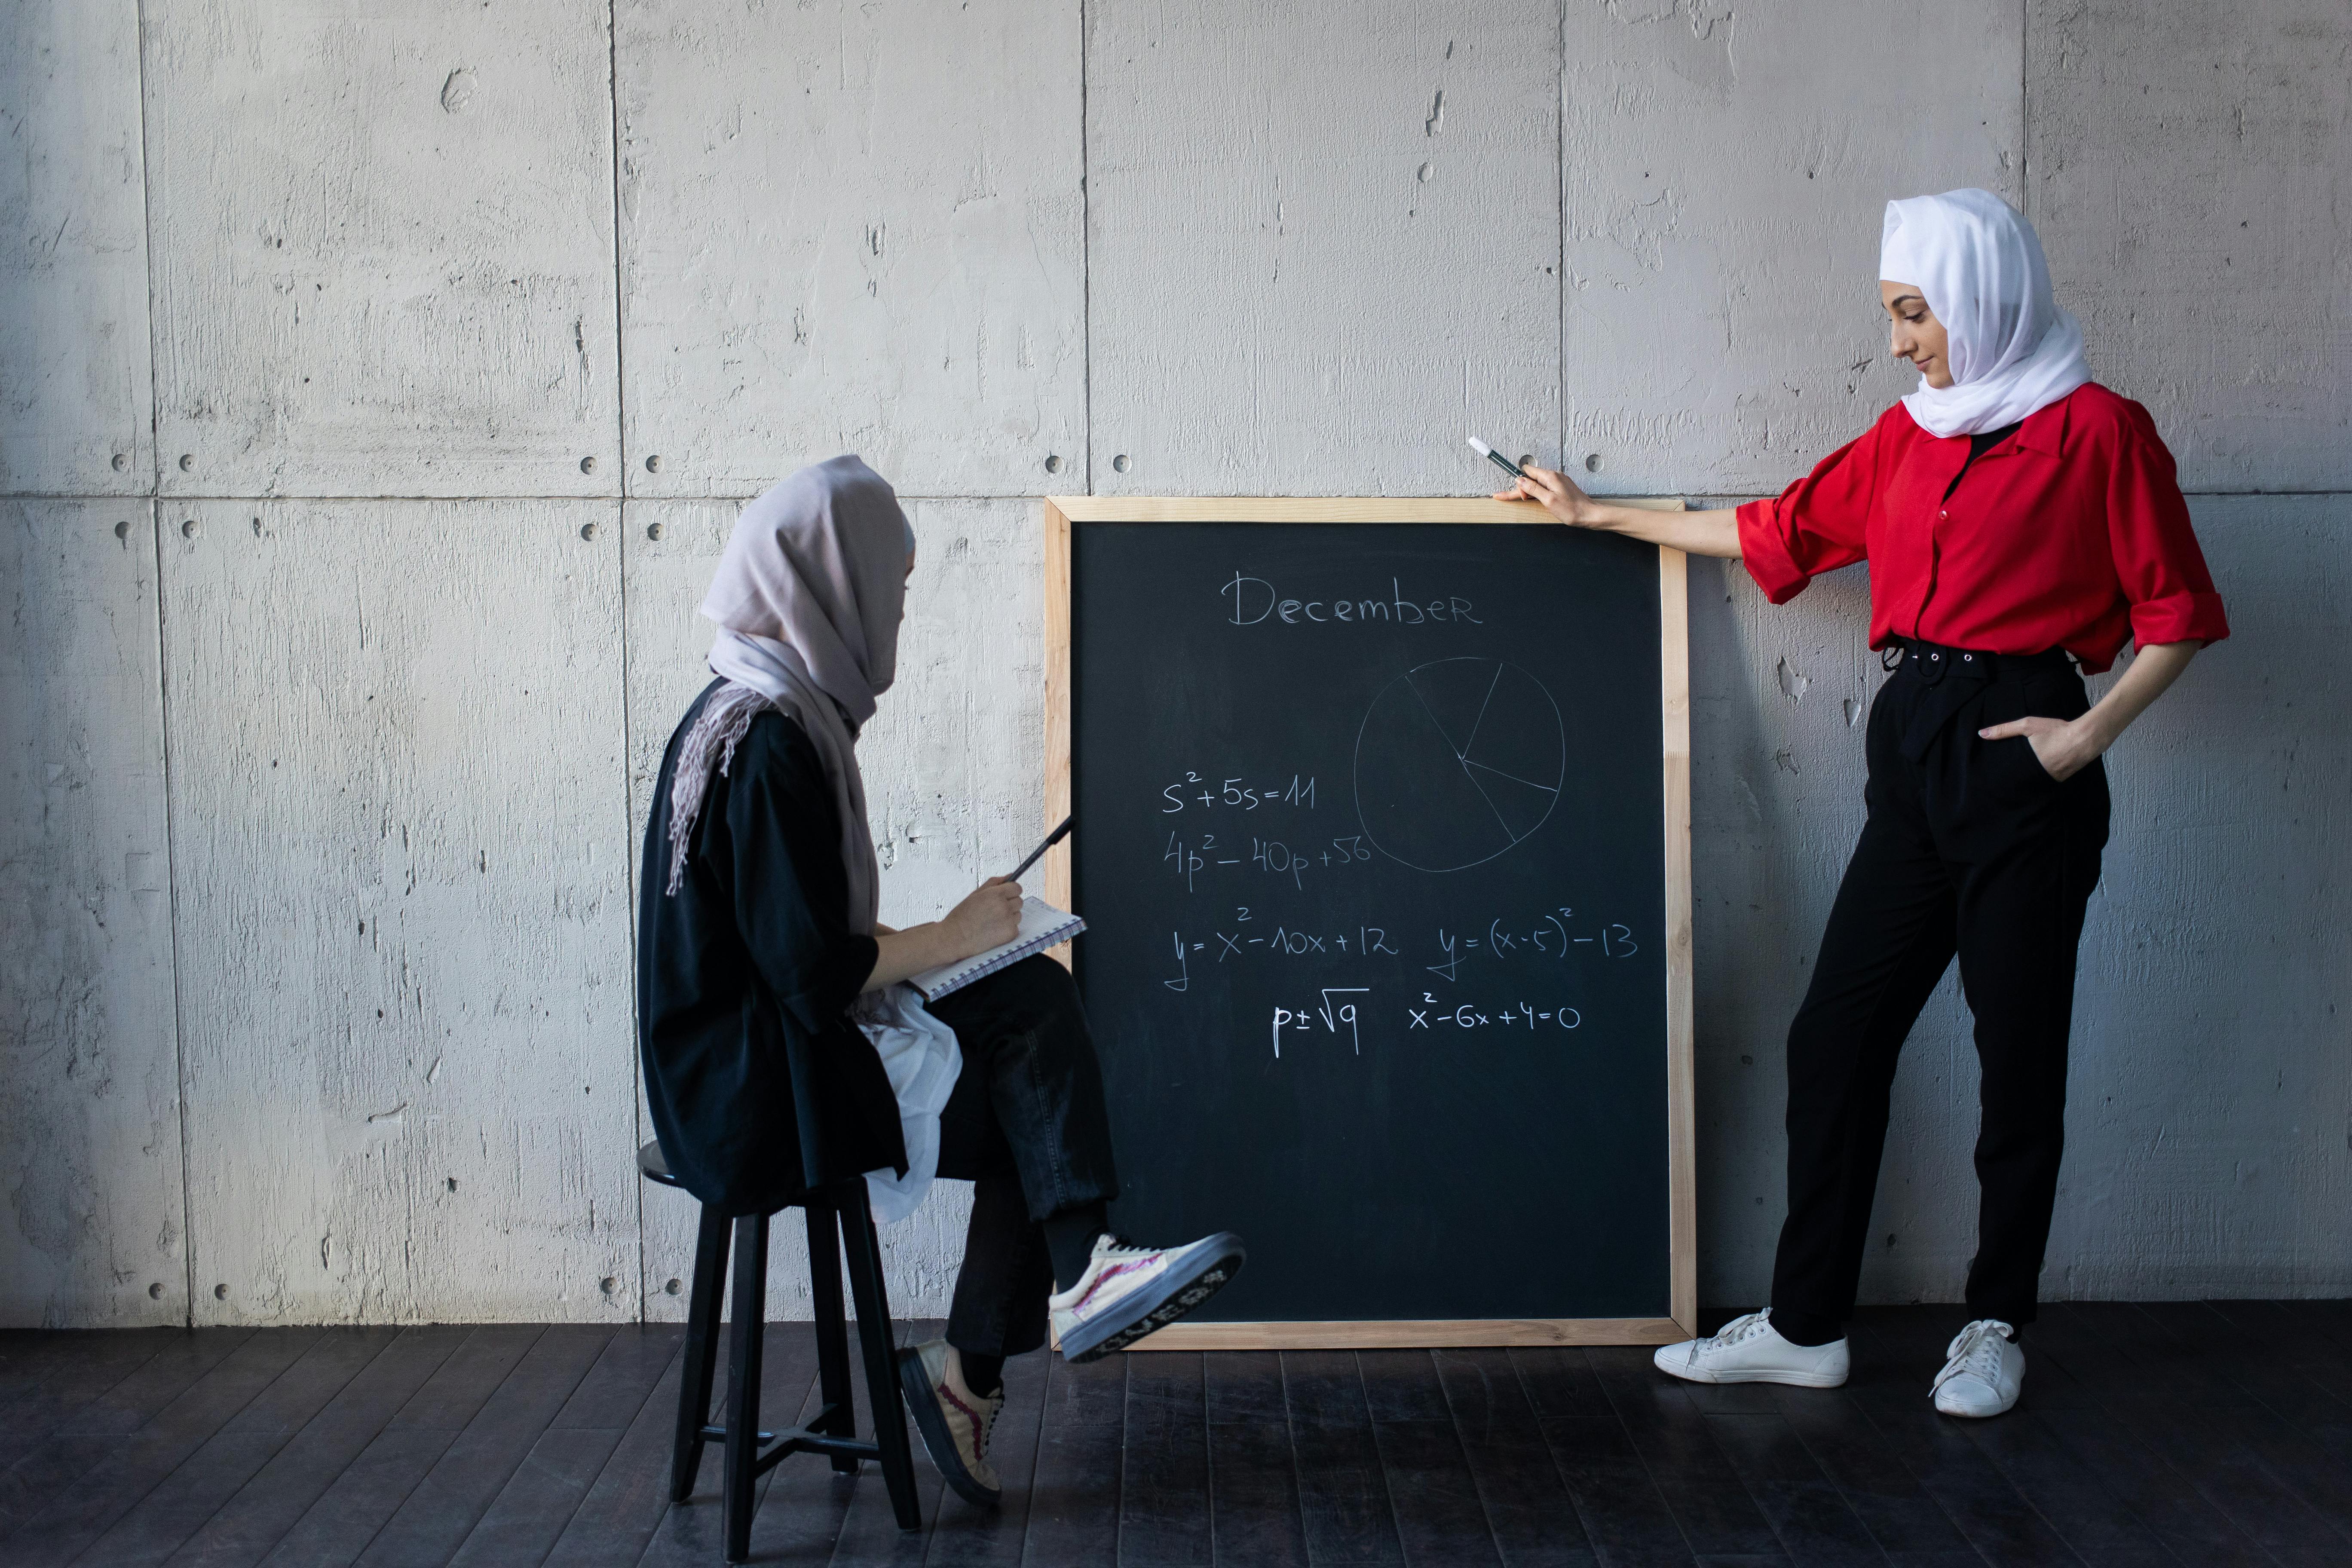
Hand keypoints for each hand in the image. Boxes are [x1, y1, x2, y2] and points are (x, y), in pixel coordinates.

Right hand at [940, 877, 1022, 958]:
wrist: (955, 938)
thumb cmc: (962, 917)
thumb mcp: (976, 894)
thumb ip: (994, 883)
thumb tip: (1009, 876)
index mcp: (996, 894)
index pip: (1017, 888)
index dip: (1011, 891)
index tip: (1006, 895)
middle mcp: (1004, 906)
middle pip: (1019, 901)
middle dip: (1010, 904)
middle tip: (995, 910)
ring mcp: (1008, 921)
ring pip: (1018, 915)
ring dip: (1010, 917)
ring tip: (993, 921)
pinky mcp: (1010, 933)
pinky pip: (1015, 928)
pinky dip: (1007, 929)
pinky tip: (994, 930)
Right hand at [1493, 464, 1602, 527]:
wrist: (1590, 515)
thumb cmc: (1572, 510)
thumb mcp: (1548, 500)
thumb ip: (1533, 489)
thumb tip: (1519, 480)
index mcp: (1550, 476)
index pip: (1527, 472)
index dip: (1518, 483)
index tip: (1507, 493)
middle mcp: (1554, 475)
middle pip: (1531, 478)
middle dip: (1522, 488)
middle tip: (1513, 499)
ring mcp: (1558, 481)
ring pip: (1537, 483)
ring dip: (1530, 491)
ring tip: (1526, 501)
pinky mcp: (1561, 487)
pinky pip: (1545, 486)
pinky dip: (1537, 493)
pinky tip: (1536, 499)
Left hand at [1977, 715, 2101, 781]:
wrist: (2085, 738)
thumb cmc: (2056, 730)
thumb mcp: (2028, 725)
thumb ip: (2004, 730)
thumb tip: (1981, 734)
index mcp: (2028, 764)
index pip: (2008, 775)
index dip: (2001, 775)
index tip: (1992, 775)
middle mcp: (2038, 775)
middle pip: (2020, 779)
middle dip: (2012, 778)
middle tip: (2002, 777)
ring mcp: (2050, 779)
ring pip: (2032, 782)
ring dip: (2026, 779)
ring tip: (2018, 775)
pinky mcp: (2060, 780)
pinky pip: (2045, 781)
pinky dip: (2040, 777)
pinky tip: (2036, 772)